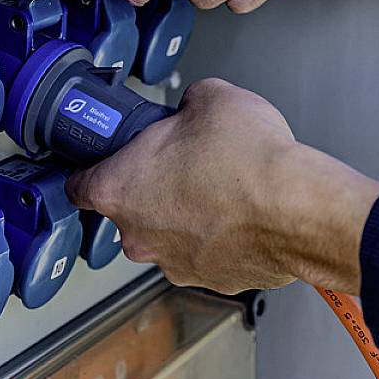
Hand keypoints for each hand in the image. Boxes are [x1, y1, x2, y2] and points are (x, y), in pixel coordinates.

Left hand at [65, 79, 378, 294]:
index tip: (106, 161)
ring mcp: (173, 263)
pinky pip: (204, 254)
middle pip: (127, 210)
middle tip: (183, 164)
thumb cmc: (250, 161)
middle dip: (151, 188)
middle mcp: (137, 236)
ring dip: (184, 216)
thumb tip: (192, 105)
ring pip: (166, 235)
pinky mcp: (211, 280)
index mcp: (119, 189)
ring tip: (220, 189)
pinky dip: (216, 238)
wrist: (300, 211)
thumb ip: (186, 101)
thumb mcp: (210, 97)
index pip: (78, 184)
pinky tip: (240, 215)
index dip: (93, 168)